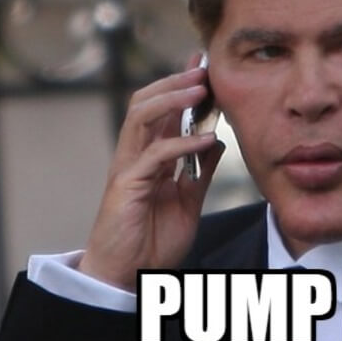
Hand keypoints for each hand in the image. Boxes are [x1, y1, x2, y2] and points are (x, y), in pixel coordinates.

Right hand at [78, 58, 224, 291]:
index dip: (179, 84)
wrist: (127, 275)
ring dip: (172, 99)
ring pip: (142, 116)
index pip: (162, 110)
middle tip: (203, 69)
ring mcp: (128, 167)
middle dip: (174, 82)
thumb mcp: (187, 201)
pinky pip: (154, 154)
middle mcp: (134, 155)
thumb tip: (215, 141)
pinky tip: (206, 139)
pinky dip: (181, 143)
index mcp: (148, 156)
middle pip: (147, 102)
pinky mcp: (126, 185)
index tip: (203, 65)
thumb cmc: (151, 241)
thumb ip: (199, 171)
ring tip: (200, 90)